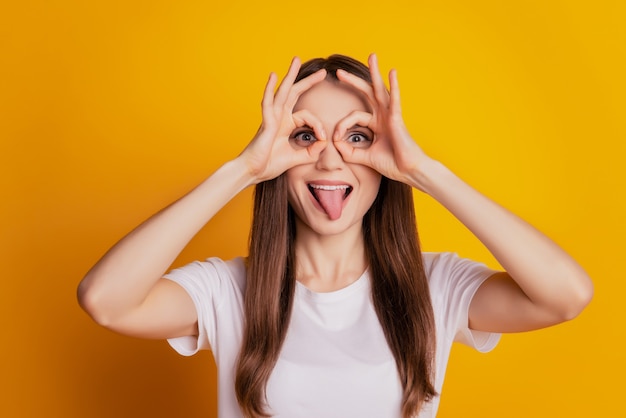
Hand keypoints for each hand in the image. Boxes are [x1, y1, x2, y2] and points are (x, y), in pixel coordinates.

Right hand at [240, 57, 327, 183]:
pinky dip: (270, 88)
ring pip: (283, 92)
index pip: (308, 117)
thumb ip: (311, 151)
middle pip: (295, 94)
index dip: (319, 126)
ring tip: (296, 60)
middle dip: (308, 82)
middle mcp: (279, 117)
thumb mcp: (297, 158)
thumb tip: (324, 143)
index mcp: (286, 124)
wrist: (252, 172)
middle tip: (322, 72)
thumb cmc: (269, 165)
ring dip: (290, 76)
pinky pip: (268, 103)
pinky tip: (273, 75)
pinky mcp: (265, 123)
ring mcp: (271, 118)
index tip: (323, 139)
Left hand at [334, 54, 431, 190]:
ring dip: (375, 72)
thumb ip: (350, 152)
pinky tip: (392, 72)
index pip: (353, 117)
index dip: (342, 126)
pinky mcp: (397, 118)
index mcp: (376, 124)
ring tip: (372, 56)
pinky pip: (394, 99)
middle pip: (366, 93)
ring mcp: (391, 115)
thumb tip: (336, 145)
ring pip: (380, 90)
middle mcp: (383, 116)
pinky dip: (393, 85)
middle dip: (353, 81)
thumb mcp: (365, 158)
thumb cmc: (393, 164)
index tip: (336, 139)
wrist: (409, 171)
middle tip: (338, 71)